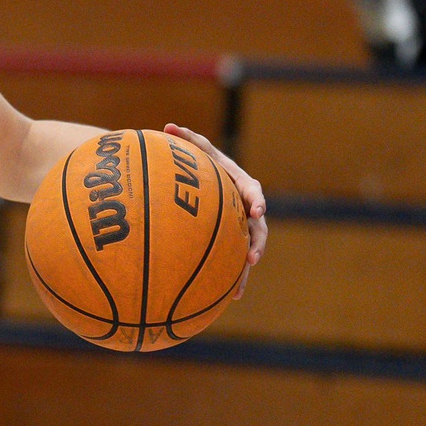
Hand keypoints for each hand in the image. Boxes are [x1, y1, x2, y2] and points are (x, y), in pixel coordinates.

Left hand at [164, 123, 267, 295]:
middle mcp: (245, 208)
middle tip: (252, 256)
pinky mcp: (232, 244)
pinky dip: (235, 279)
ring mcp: (240, 228)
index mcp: (240, 184)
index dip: (256, 200)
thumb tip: (167, 126)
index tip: (256, 209)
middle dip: (257, 242)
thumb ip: (186, 140)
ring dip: (246, 268)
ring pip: (249, 249)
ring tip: (240, 286)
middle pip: (258, 227)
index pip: (252, 191)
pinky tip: (230, 299)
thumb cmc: (197, 164)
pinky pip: (235, 262)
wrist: (201, 184)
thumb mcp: (195, 151)